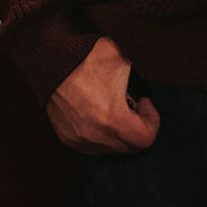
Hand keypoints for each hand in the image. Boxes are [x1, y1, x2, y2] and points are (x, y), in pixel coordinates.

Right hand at [46, 37, 160, 153]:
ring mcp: (78, 139)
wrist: (49, 57)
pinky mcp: (66, 137)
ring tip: (116, 107)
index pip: (146, 139)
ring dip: (120, 133)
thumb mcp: (124, 58)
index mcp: (112, 120)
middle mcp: (94, 136)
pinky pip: (93, 146)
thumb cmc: (88, 57)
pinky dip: (103, 135)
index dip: (152, 120)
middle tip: (134, 105)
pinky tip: (100, 112)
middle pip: (130, 147)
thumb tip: (156, 77)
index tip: (145, 101)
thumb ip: (144, 74)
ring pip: (111, 149)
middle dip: (138, 127)